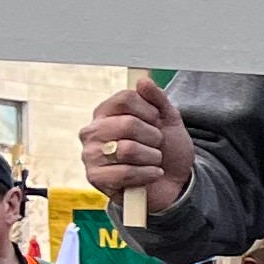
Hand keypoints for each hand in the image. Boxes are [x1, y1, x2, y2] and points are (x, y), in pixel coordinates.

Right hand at [80, 81, 194, 214]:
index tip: (157, 121)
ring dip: (152, 157)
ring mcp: (90, 155)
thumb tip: (143, 81)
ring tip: (153, 160)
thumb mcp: (168, 120)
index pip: (126, 98)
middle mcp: (92, 132)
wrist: (174, 183)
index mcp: (106, 113)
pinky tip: (151, 175)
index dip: (150, 111)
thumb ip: (157, 99)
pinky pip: (125, 172)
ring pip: (128, 149)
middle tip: (157, 145)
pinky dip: (147, 174)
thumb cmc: (167, 150)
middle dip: (153, 137)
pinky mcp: (95, 178)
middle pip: (128, 123)